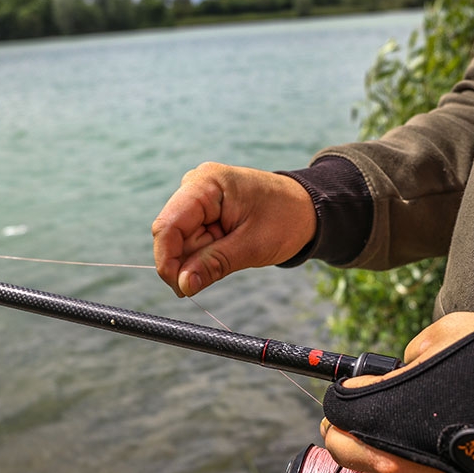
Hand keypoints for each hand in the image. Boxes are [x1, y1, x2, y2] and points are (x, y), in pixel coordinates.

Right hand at [152, 162, 315, 295]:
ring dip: (198, 259)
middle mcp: (196, 186)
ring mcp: (198, 198)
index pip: (168, 225)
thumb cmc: (286, 219)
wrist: (306, 209)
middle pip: (172, 235)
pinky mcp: (202, 211)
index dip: (167, 260)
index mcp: (207, 184)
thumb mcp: (253, 246)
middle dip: (186, 262)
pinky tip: (227, 251)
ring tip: (232, 254)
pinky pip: (192, 240)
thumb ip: (214, 264)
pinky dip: (204, 254)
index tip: (179, 288)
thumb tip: (182, 285)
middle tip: (213, 276)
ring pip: (180, 242)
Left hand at [321, 312, 473, 472]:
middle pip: (340, 444)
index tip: (353, 388)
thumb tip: (410, 362)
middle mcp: (386, 451)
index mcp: (377, 408)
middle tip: (343, 420)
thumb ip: (416, 351)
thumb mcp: (446, 334)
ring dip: (350, 471)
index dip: (346, 391)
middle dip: (339, 428)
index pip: (342, 402)